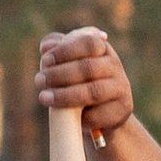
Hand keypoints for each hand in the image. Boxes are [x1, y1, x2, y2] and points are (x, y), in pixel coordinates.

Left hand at [37, 26, 133, 145]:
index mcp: (103, 49)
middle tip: (38, 80)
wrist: (104, 113)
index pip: (88, 43)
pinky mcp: (122, 110)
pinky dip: (80, 116)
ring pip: (94, 91)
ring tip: (44, 97)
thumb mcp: (71, 62)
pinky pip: (98, 115)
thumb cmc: (81, 82)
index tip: (44, 61)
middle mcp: (115, 66)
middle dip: (60, 74)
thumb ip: (58, 49)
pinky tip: (66, 117)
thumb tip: (46, 47)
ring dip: (65, 95)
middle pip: (89, 68)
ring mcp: (121, 89)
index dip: (65, 51)